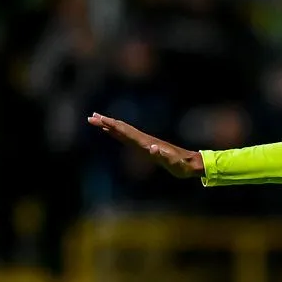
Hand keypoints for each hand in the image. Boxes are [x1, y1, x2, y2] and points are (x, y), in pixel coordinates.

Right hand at [86, 112, 203, 178]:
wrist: (191, 164)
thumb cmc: (182, 165)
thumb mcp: (173, 163)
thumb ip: (163, 156)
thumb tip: (153, 148)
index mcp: (147, 143)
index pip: (126, 132)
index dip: (112, 126)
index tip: (99, 120)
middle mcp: (144, 140)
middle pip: (122, 128)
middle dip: (106, 123)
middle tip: (91, 117)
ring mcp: (145, 143)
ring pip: (124, 132)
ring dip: (110, 126)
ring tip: (97, 120)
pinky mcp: (146, 147)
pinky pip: (128, 138)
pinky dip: (118, 133)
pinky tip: (112, 132)